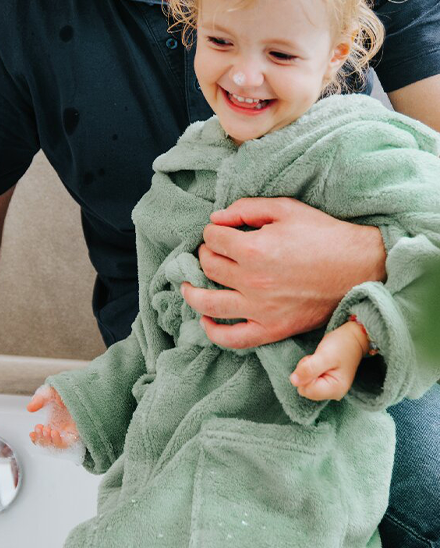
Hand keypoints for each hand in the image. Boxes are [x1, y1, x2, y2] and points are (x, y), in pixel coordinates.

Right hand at [27, 384, 78, 448]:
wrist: (85, 388)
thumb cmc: (68, 391)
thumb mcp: (51, 393)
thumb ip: (39, 399)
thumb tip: (29, 408)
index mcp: (53, 423)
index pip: (43, 437)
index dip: (36, 438)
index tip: (32, 432)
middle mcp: (61, 430)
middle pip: (48, 444)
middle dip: (41, 439)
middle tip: (39, 428)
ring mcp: (69, 433)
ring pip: (57, 446)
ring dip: (49, 441)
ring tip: (47, 430)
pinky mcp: (78, 434)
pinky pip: (68, 444)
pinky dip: (59, 442)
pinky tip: (54, 433)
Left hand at [181, 197, 385, 349]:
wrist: (359, 267)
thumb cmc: (323, 234)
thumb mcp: (285, 208)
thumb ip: (247, 209)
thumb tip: (216, 218)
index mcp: (254, 249)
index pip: (213, 239)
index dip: (212, 230)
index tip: (219, 230)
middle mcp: (252, 281)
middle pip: (209, 267)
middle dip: (206, 254)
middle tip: (213, 251)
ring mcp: (261, 309)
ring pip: (209, 303)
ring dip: (192, 293)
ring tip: (188, 286)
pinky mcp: (272, 329)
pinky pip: (233, 339)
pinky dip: (213, 332)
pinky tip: (206, 319)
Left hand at [289, 321, 368, 400]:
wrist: (353, 338)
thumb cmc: (341, 345)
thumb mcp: (324, 355)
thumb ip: (309, 369)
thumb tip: (293, 381)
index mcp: (335, 390)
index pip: (306, 390)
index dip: (305, 374)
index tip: (315, 361)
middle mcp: (334, 394)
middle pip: (304, 388)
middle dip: (306, 372)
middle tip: (317, 360)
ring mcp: (330, 390)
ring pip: (305, 384)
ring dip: (307, 370)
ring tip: (320, 360)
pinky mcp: (327, 384)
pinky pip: (310, 381)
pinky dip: (310, 370)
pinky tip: (320, 363)